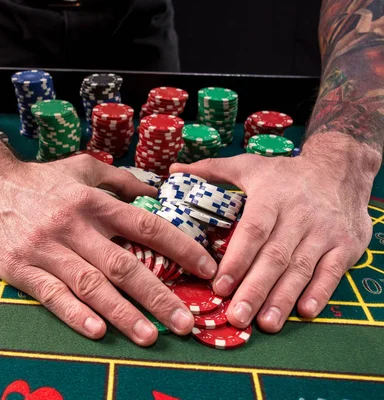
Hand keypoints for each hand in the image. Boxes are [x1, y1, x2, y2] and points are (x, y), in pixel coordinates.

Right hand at [0, 155, 216, 345]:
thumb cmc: (40, 180)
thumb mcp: (82, 168)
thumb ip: (120, 180)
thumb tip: (156, 189)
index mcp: (93, 202)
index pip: (145, 225)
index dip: (179, 247)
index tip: (205, 268)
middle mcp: (74, 227)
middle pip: (123, 265)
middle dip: (157, 296)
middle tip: (186, 323)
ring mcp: (47, 250)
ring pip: (91, 285)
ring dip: (123, 313)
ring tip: (150, 336)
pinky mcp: (22, 270)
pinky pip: (53, 296)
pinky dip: (76, 315)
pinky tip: (98, 331)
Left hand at [170, 146, 372, 332]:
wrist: (340, 169)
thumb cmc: (285, 174)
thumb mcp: (248, 165)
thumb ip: (210, 170)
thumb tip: (173, 172)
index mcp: (271, 196)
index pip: (253, 231)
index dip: (237, 260)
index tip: (220, 285)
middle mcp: (299, 215)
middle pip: (275, 256)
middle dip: (255, 289)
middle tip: (237, 316)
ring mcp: (324, 231)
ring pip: (302, 268)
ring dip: (283, 298)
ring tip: (265, 324)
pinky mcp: (345, 245)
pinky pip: (332, 272)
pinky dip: (320, 293)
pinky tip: (304, 312)